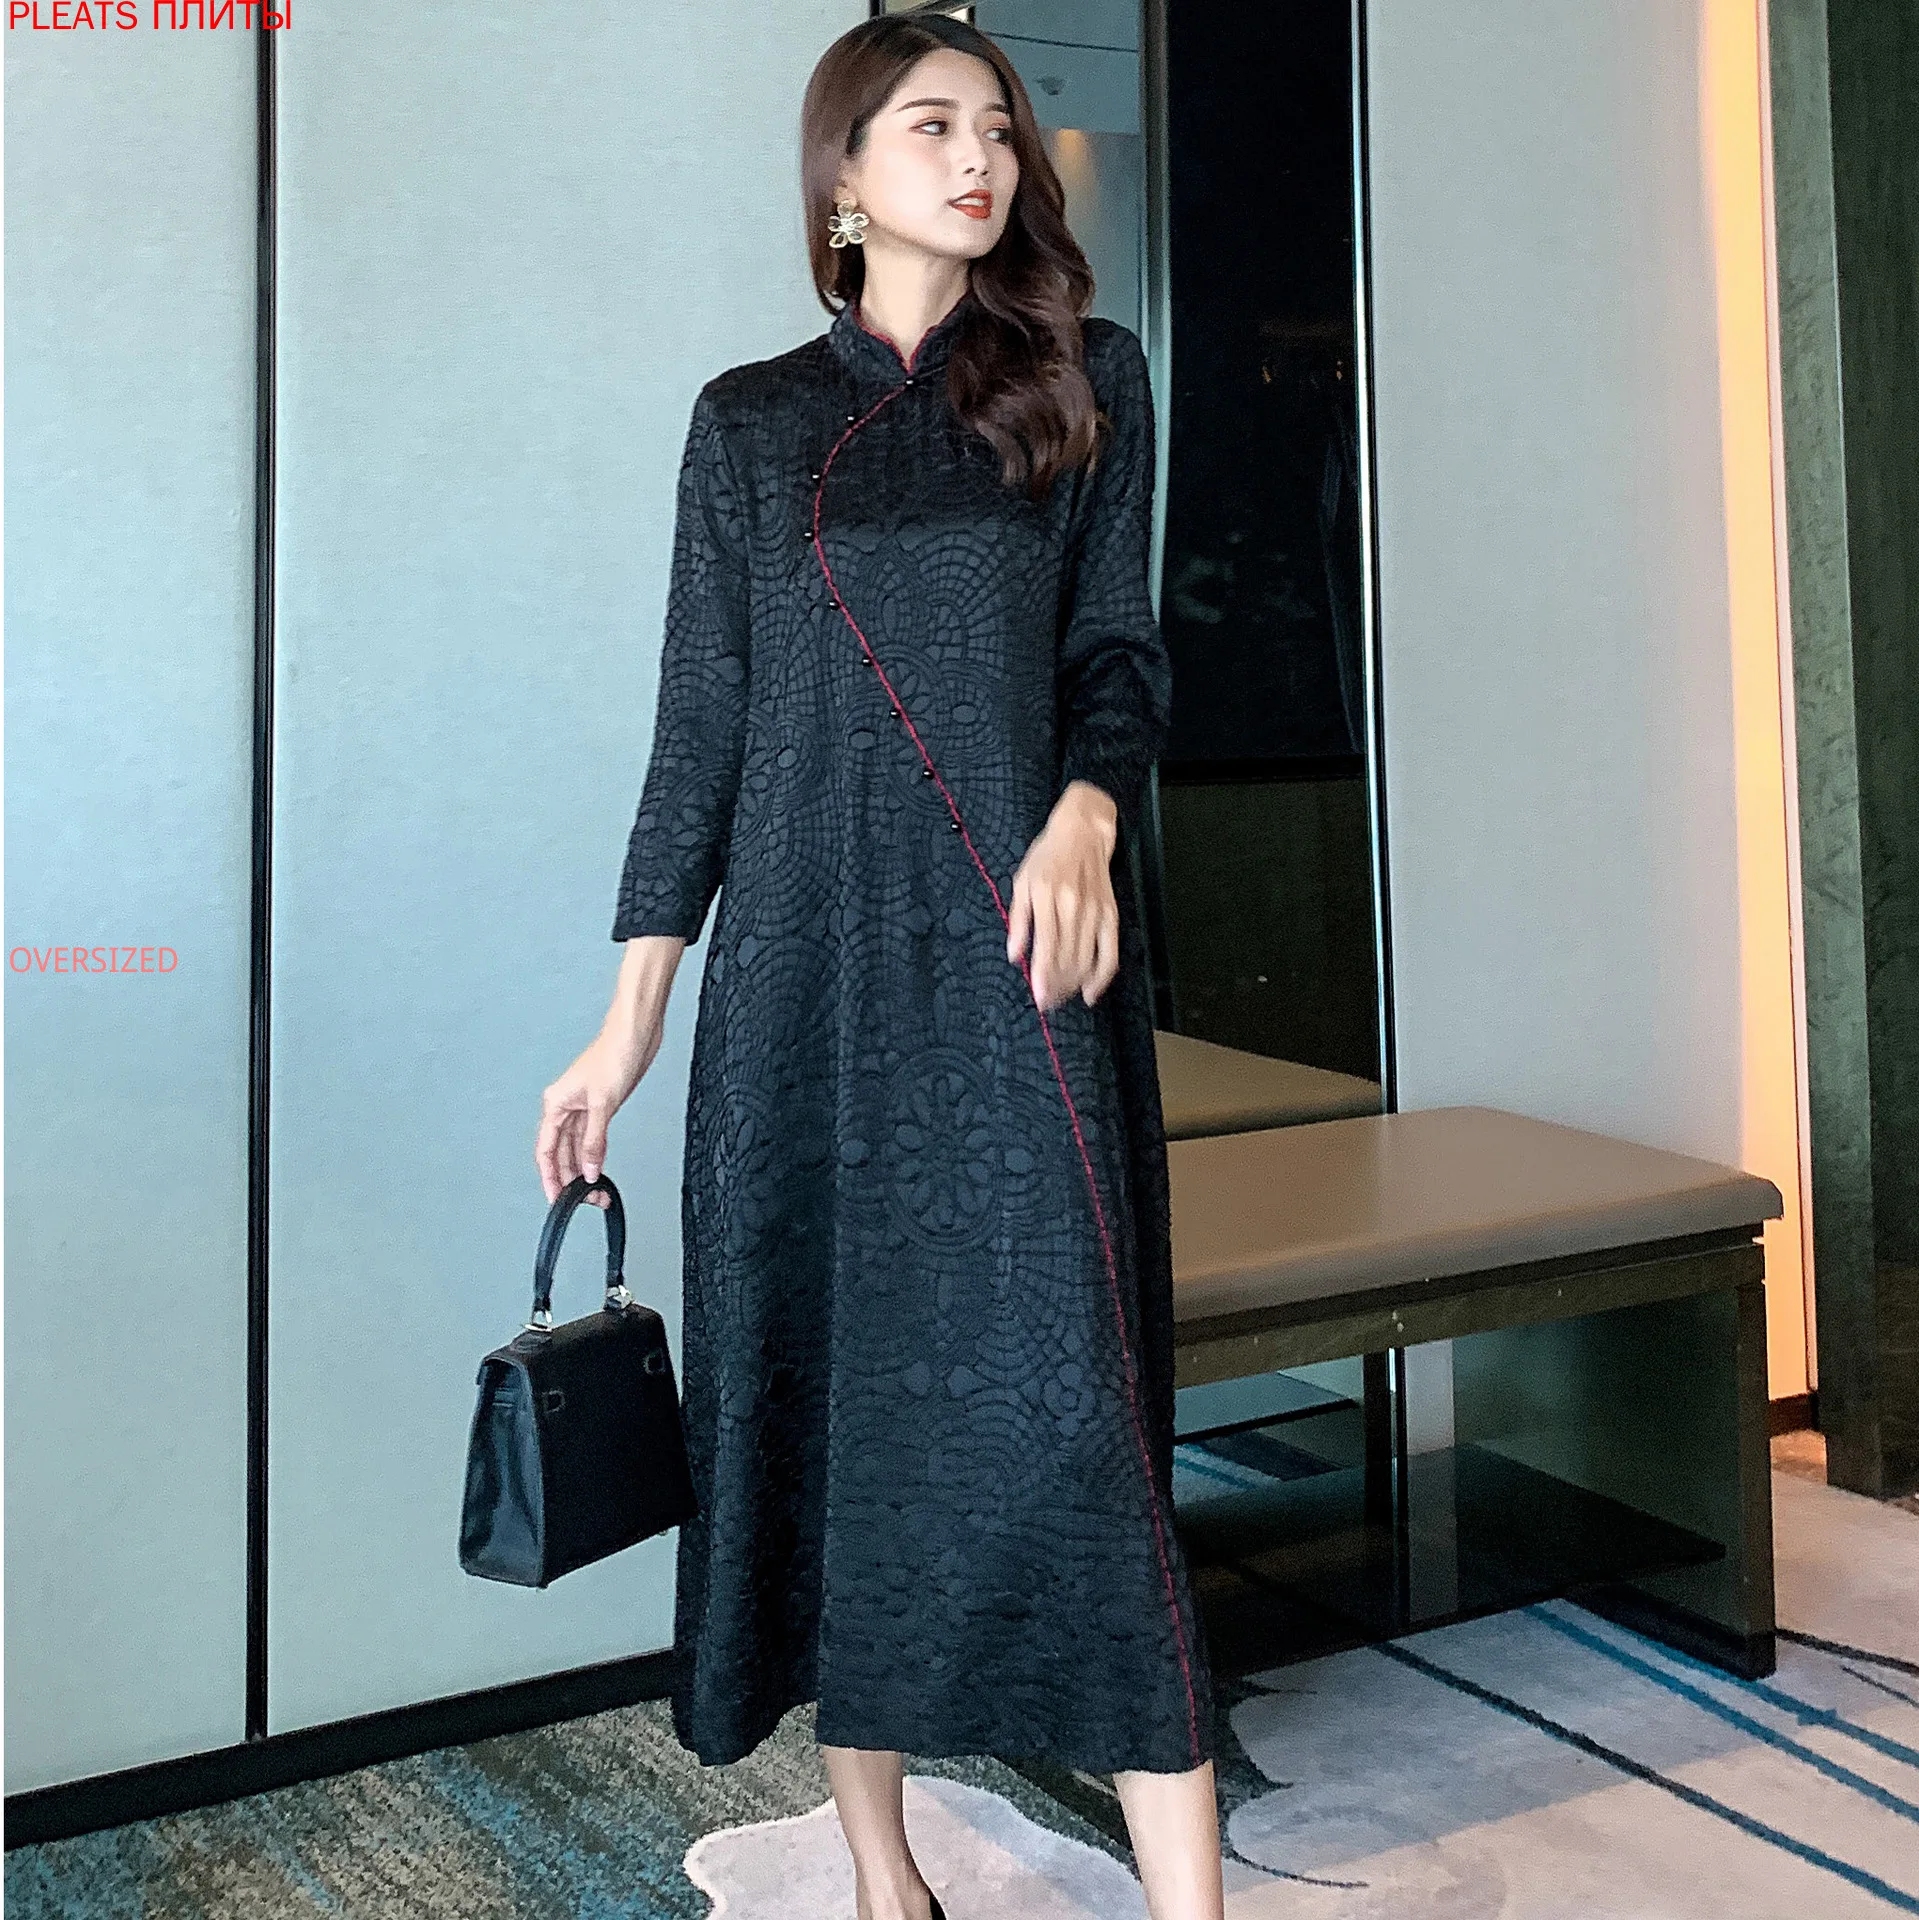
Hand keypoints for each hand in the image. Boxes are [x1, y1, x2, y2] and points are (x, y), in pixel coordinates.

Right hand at [536, 1018, 659, 1208]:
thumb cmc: (614, 1055)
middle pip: (561, 1153)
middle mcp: (565, 1107)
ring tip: (596, 1192)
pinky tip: (600, 1170)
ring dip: (585, 1170)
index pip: (546, 1151)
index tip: (557, 1198)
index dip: (550, 1177)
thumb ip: (594, 1140)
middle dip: (571, 1178)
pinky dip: (595, 1156)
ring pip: (577, 1148)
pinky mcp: (600, 1106)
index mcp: (556, 1104)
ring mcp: (583, 1108)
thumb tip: (590, 1169)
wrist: (636, 1035)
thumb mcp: (603, 1104)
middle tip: (584, 1200)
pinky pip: (592, 1139)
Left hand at [1005, 780, 1120, 1011]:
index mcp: (1048, 897)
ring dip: (1074, 985)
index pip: (1047, 947)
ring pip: (1087, 959)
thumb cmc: (1047, 857)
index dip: (1044, 977)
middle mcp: (1073, 906)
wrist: (1084, 833)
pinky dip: (1102, 976)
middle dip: (1058, 986)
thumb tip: (1014, 955)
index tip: (1040, 998)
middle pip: (1068, 958)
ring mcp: (1095, 911)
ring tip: (1062, 999)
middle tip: (1048, 1003)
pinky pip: (1110, 951)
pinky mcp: (1111, 914)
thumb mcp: (1022, 882)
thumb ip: (1018, 920)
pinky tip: (1091, 993)